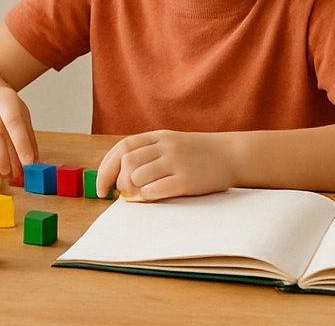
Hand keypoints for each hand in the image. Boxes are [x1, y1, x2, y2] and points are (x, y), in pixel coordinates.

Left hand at [95, 130, 234, 200]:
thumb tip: (120, 176)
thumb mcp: (172, 142)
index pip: (122, 148)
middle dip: (117, 181)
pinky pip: (156, 190)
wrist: (232, 155)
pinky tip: (153, 197)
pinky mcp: (187, 180)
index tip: (101, 187)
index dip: (106, 168)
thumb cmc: (198, 153)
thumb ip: (149, 152)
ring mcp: (176, 162)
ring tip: (139, 195)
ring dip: (132, 190)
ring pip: (138, 176)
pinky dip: (147, 196)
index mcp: (158, 136)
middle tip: (120, 193)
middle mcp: (165, 147)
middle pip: (127, 162)